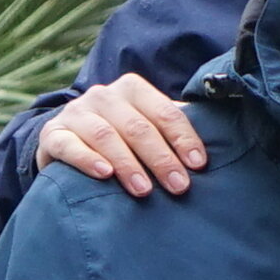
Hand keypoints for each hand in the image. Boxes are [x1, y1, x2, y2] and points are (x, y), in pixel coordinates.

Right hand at [40, 75, 208, 197]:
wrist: (69, 145)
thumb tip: (225, 142)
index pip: (164, 112)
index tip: (198, 165)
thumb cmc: (123, 141)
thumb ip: (175, 131)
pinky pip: (69, 146)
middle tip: (179, 187)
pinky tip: (105, 175)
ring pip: (105, 135)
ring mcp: (76, 114)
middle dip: (160, 158)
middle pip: (137, 126)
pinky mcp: (54, 135)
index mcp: (132, 90)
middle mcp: (103, 96)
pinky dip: (87, 159)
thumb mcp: (148, 129)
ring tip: (144, 190)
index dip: (183, 138)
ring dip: (127, 163)